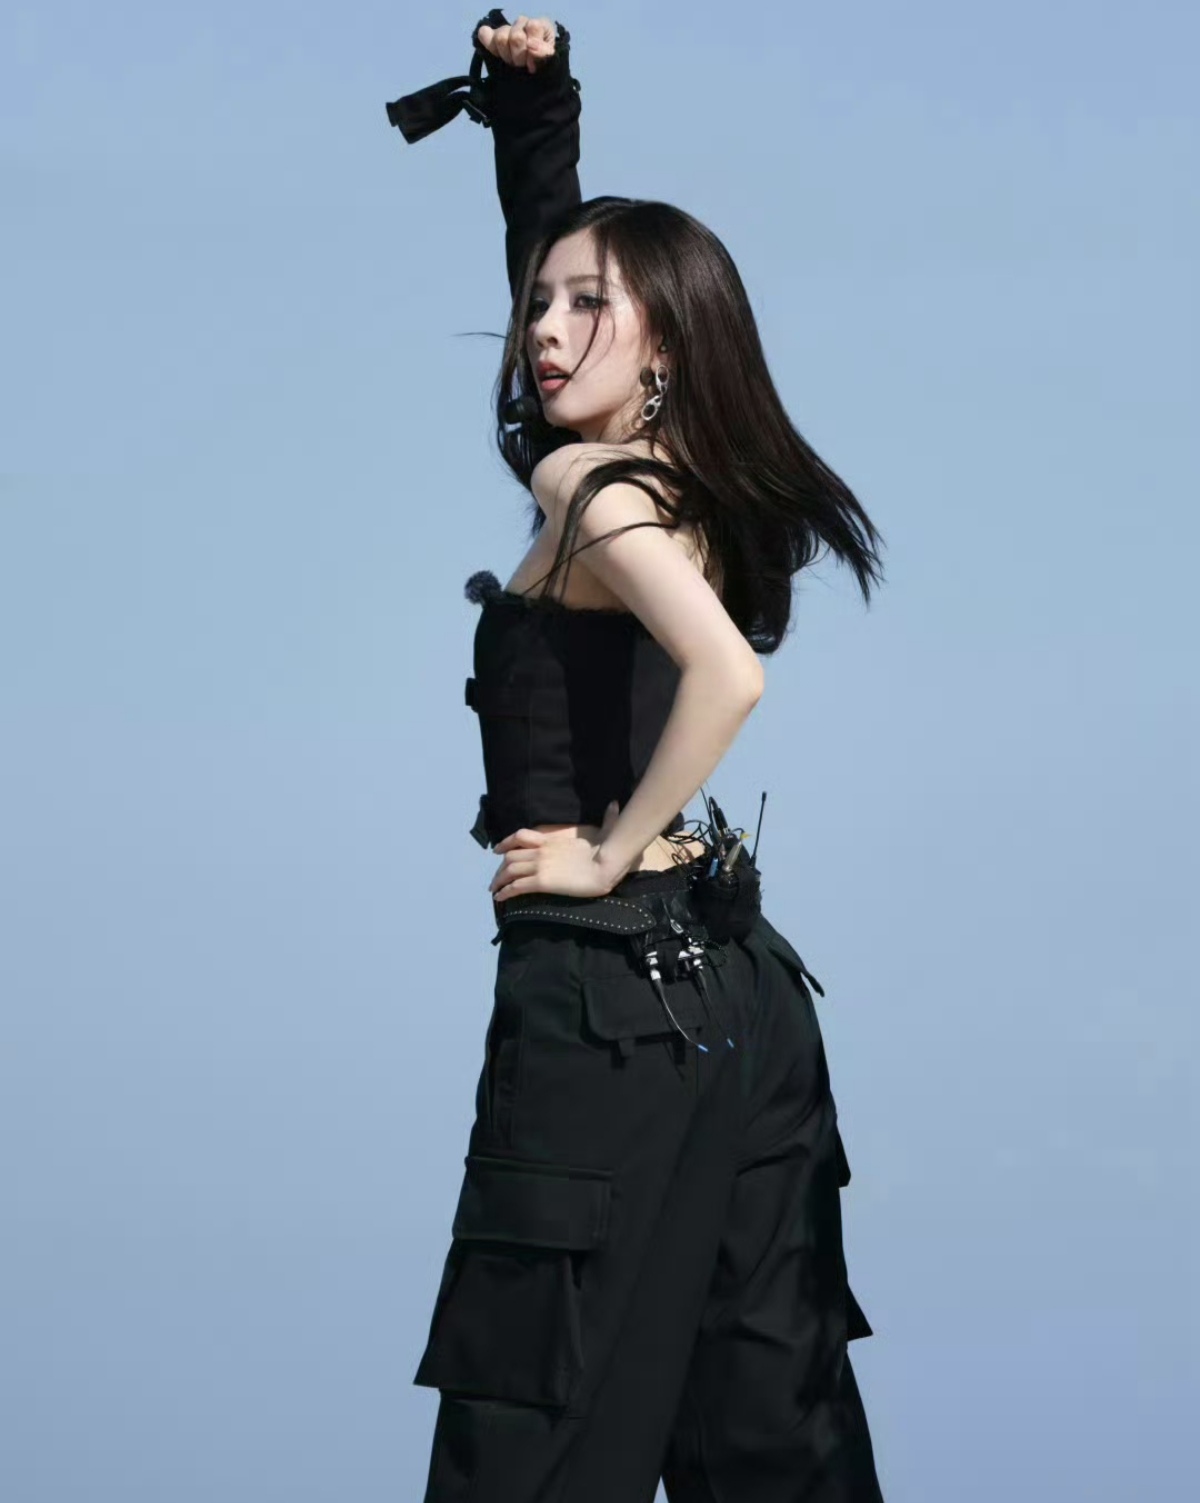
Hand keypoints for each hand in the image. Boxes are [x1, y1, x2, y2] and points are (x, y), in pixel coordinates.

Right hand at [476, 14, 556, 72]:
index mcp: (541, 26)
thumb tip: (531, 44)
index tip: (532, 66)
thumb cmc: (544, 71)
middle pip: (515, 36)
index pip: (533, 27)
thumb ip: (545, 54)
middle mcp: (524, 24)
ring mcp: (508, 30)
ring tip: (514, 64)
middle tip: (523, 66)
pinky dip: (488, 44)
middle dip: (519, 56)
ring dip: (506, 56)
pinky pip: (484, 34)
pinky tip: (497, 56)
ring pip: (501, 38)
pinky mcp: (493, 38)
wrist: (532, 84)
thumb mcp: (550, 64)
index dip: (531, 49)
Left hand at [489, 801, 627, 900]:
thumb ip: (608, 819)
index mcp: (551, 840)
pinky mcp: (542, 882)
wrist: (605, 866)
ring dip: (499, 881)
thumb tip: (615, 803)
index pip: (520, 836)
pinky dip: (505, 892)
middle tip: (496, 878)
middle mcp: (541, 851)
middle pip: (510, 856)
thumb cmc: (606, 852)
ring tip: (494, 890)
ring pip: (509, 871)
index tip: (497, 850)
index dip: (505, 843)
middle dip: (500, 868)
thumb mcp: (605, 831)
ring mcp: (540, 866)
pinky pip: (516, 887)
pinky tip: (500, 898)